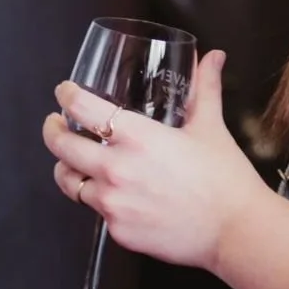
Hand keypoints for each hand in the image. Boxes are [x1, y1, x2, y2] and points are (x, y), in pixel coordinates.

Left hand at [43, 50, 263, 272]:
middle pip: (61, 146)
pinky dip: (99, 199)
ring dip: (67, 168)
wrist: (235, 230)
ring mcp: (113, 203)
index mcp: (137, 137)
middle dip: (53, 132)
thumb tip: (212, 58)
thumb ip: (205, 89)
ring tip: (74, 162)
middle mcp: (115, 168)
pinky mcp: (117, 231)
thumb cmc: (225, 178)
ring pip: (69, 182)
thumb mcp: (211, 127)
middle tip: (57, 125)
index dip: (66, 96)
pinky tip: (113, 193)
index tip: (64, 92)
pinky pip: (95, 211)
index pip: (82, 107)